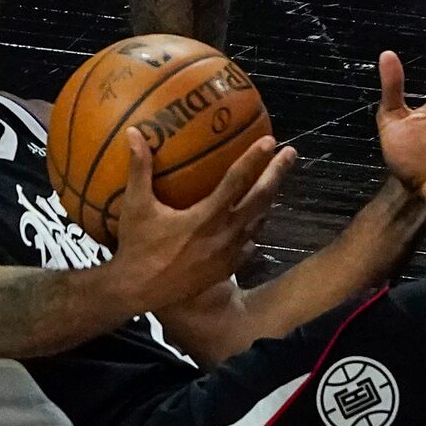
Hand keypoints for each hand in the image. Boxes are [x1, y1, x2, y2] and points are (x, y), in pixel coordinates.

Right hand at [107, 129, 296, 310]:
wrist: (139, 292)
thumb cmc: (137, 247)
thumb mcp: (136, 206)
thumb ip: (139, 169)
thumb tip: (134, 132)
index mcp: (206, 216)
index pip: (237, 181)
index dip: (254, 158)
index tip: (270, 140)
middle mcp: (225, 234)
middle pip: (260, 199)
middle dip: (277, 173)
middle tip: (291, 153)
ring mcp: (229, 254)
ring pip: (258, 222)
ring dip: (268, 201)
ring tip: (275, 183)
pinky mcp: (227, 269)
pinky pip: (250, 244)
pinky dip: (255, 229)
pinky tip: (255, 222)